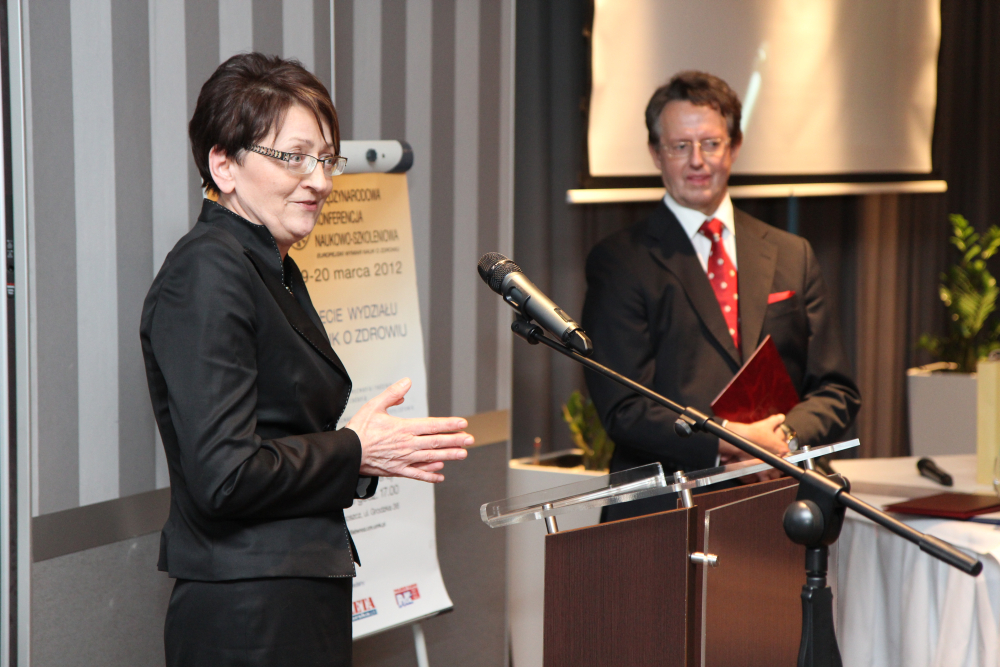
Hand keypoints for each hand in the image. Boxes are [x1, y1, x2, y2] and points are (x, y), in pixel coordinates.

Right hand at [346, 378, 471, 482]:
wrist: (346, 453)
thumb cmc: (359, 430)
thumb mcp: (374, 405)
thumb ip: (393, 394)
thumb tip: (407, 382)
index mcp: (404, 428)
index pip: (432, 425)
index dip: (449, 424)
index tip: (463, 423)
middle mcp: (407, 444)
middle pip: (436, 442)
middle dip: (455, 440)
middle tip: (470, 439)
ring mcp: (404, 459)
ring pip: (431, 458)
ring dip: (449, 456)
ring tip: (463, 454)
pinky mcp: (397, 470)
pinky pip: (417, 474)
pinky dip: (430, 475)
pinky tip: (440, 475)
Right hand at [719, 414, 788, 482]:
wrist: (740, 439)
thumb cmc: (753, 432)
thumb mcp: (766, 424)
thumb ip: (776, 420)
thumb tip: (781, 417)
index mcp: (782, 448)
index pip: (788, 456)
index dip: (784, 457)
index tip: (780, 456)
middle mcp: (778, 458)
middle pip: (783, 467)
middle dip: (779, 467)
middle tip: (774, 464)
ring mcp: (769, 466)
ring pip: (775, 475)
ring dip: (773, 474)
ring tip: (768, 471)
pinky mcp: (760, 472)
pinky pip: (765, 479)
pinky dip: (764, 479)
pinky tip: (762, 477)